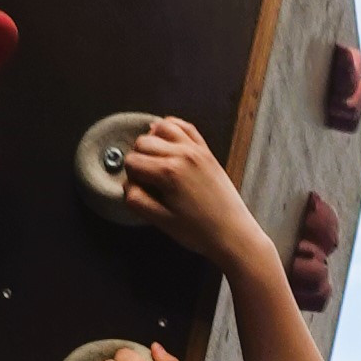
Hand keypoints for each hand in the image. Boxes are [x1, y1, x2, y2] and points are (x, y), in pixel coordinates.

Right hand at [115, 114, 268, 273]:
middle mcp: (183, 154)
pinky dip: (172, 128)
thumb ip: (137, 201)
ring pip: (161, 127)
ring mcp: (196, 150)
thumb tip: (127, 185)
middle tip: (146, 179)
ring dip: (152, 140)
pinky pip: (185, 126)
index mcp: (169, 172)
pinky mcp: (206, 151)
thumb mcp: (161, 222)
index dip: (130, 177)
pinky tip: (167, 139)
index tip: (139, 189)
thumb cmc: (200, 232)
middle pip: (143, 141)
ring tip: (154, 160)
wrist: (233, 234)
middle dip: (138, 158)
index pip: (132, 161)